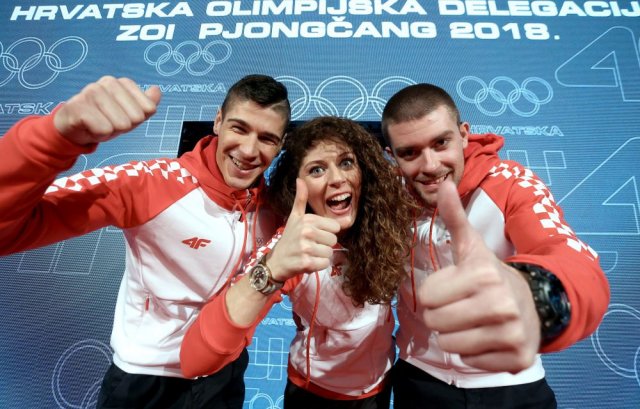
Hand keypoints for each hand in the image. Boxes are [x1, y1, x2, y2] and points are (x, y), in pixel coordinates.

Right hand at [53, 76, 161, 145]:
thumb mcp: (130, 114)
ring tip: (99, 124)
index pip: (149, 109)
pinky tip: (89, 127)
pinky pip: (103, 129)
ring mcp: (91, 91)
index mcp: (123, 83)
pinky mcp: (78, 105)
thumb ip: (147, 104)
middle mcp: (108, 82)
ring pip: (120, 124)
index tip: (122, 117)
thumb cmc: (105, 119)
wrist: (74, 127)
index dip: (136, 120)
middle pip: (136, 118)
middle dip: (124, 126)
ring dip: (110, 131)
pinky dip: (98, 134)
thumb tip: (157, 90)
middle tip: (109, 122)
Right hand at [267, 178, 340, 280]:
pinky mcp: (306, 262)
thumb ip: (300, 199)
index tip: (314, 236)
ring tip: (308, 254)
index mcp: (307, 220)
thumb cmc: (289, 239)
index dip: (326, 233)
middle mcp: (307, 231)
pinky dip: (318, 266)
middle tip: (310, 246)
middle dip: (324, 245)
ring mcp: (306, 247)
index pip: (335, 227)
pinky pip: (325, 264)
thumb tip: (300, 179)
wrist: (276, 261)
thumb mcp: (294, 217)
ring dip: (321, 256)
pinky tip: (308, 262)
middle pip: (334, 241)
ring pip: (330, 253)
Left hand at [418, 179, 540, 372]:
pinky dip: (475, 353)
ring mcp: (512, 334)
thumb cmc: (490, 275)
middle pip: (435, 323)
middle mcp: (500, 304)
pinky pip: (470, 363)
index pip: (427, 298)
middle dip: (441, 315)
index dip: (435, 293)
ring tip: (472, 322)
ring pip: (449, 345)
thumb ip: (454, 217)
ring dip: (455, 335)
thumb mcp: (472, 247)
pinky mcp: (518, 359)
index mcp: (483, 274)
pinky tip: (488, 337)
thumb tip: (443, 183)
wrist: (535, 303)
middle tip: (460, 307)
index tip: (452, 289)